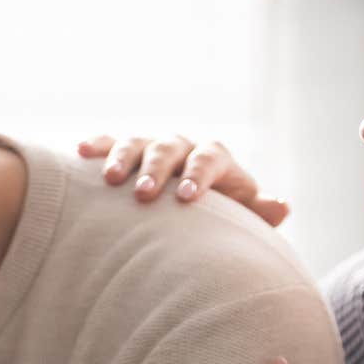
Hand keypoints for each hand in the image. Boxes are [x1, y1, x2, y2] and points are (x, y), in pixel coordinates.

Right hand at [78, 134, 290, 226]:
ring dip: (124, 157)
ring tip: (111, 180)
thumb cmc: (217, 221)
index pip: (210, 158)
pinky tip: (81, 152)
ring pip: (138, 142)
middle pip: (170, 148)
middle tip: (144, 193)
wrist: (190, 211)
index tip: (186, 198)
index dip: (199, 174)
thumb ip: (258, 213)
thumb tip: (282, 205)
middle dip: (157, 168)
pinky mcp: (125, 152)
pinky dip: (98, 145)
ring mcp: (152, 147)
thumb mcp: (239, 219)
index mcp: (214, 159)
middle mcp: (183, 148)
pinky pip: (110, 143)